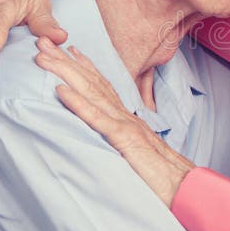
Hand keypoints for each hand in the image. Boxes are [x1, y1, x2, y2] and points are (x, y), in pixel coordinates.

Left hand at [35, 37, 192, 205]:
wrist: (188, 188)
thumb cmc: (165, 178)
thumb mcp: (140, 156)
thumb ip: (125, 145)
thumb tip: (112, 142)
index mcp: (128, 120)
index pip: (104, 87)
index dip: (85, 67)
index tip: (67, 50)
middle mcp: (127, 117)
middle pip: (93, 83)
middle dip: (66, 61)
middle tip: (42, 42)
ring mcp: (126, 126)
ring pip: (92, 93)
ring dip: (65, 73)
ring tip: (43, 58)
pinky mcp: (125, 141)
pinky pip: (98, 120)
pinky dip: (79, 103)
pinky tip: (60, 91)